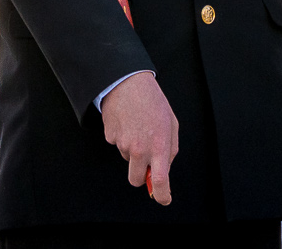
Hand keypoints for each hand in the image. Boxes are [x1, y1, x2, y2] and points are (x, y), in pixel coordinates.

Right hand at [100, 72, 178, 204]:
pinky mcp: (110, 137)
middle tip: (145, 159)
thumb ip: (170, 149)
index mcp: (159, 146)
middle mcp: (140, 149)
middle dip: (140, 175)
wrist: (127, 82)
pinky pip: (117, 145)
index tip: (163, 198)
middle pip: (136, 179)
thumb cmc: (152, 101)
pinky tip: (127, 121)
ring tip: (138, 126)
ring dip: (132, 150)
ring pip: (127, 159)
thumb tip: (164, 168)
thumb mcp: (171, 124)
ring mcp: (122, 144)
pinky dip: (122, 137)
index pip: (160, 181)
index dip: (162, 194)